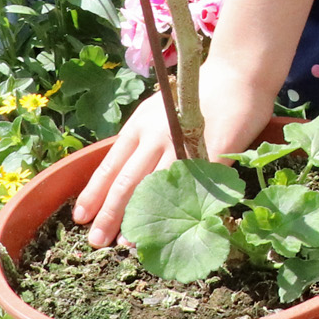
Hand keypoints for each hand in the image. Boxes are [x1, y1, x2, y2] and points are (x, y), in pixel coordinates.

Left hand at [72, 62, 274, 244]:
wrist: (238, 73)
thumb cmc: (198, 94)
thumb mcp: (160, 111)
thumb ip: (144, 139)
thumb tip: (126, 175)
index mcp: (139, 126)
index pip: (110, 166)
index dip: (94, 194)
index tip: (80, 217)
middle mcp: (156, 135)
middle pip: (126, 182)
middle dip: (109, 215)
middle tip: (96, 242)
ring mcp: (184, 144)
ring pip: (154, 187)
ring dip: (139, 218)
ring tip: (127, 244)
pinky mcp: (213, 152)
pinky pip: (195, 185)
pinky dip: (184, 208)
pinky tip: (177, 227)